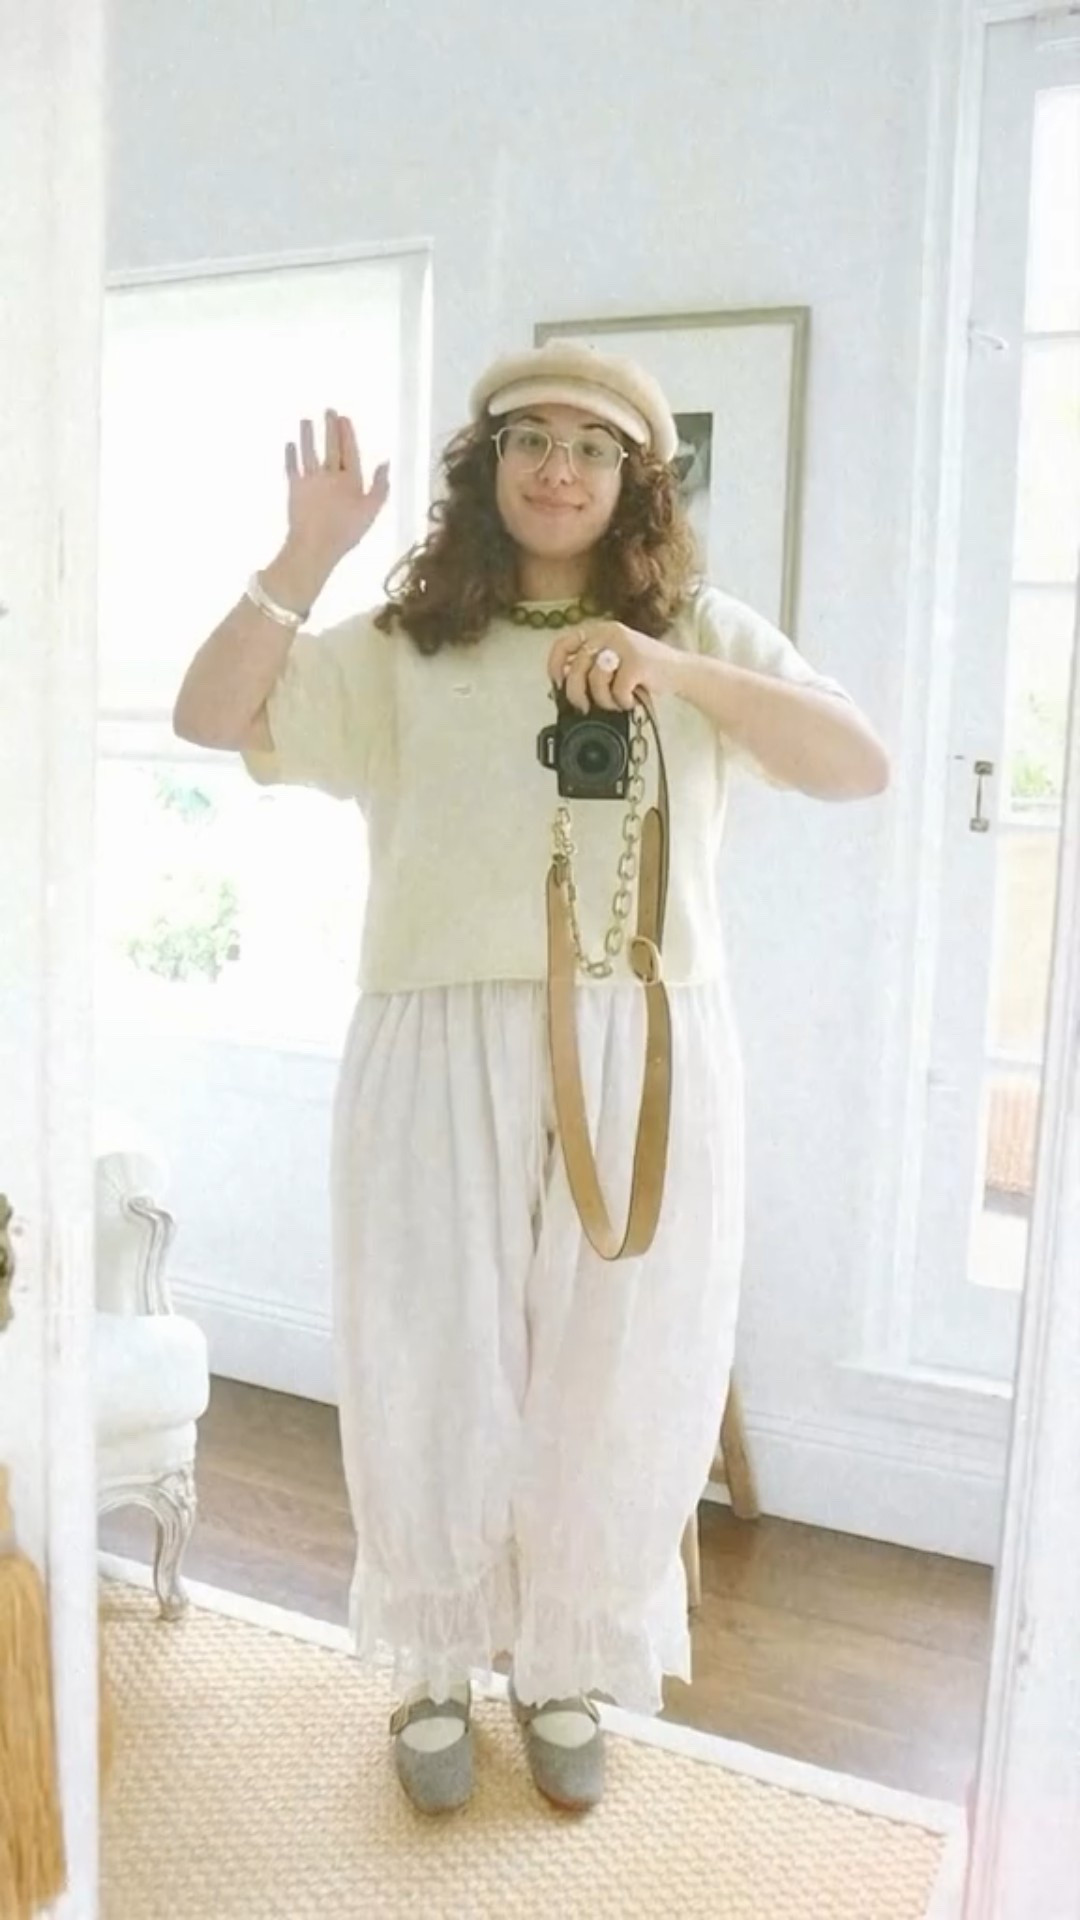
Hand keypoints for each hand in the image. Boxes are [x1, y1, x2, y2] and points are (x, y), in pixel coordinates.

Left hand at [284, 409, 389, 563]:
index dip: (347, 434)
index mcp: (350, 479)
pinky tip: (290, 444)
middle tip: (328, 410)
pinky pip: (292, 467)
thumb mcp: (371, 512)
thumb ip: (380, 487)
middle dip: (330, 427)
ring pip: (309, 451)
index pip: (349, 451)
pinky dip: (291, 455)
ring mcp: (310, 479)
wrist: (314, 545)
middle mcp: (330, 474)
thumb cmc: (346, 532)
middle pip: (330, 446)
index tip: (344, 418)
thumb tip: (385, 463)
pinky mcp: (294, 488)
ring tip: (306, 420)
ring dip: (307, 434)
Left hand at [547, 620, 680, 713]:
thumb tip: (562, 682)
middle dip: (576, 694)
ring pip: (594, 680)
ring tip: (615, 702)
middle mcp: (610, 633)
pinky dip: (622, 702)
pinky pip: (617, 690)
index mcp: (601, 630)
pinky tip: (631, 700)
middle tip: (585, 707)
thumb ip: (590, 664)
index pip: (564, 643)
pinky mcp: (637, 662)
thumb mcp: (614, 659)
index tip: (557, 683)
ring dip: (603, 700)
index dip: (554, 665)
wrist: (681, 671)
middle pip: (576, 667)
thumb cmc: (644, 671)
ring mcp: (624, 646)